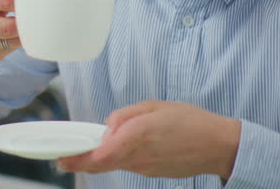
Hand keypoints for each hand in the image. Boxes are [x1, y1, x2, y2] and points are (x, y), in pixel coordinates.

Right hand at [0, 0, 29, 71]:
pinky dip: (16, 42)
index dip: (20, 0)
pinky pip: (8, 50)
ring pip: (8, 41)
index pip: (2, 0)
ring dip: (22, 33)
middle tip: (34, 15)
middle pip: (5, 27)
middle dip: (23, 21)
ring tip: (27, 23)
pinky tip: (17, 34)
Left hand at [57, 101, 240, 179]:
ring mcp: (145, 168)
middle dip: (80, 161)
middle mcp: (139, 156)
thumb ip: (125, 115)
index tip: (61, 158)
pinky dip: (119, 156)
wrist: (218, 146)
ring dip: (101, 156)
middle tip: (64, 157)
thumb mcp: (154, 106)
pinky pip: (128, 164)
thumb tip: (106, 127)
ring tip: (95, 143)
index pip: (101, 155)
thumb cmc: (190, 121)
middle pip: (102, 164)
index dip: (78, 159)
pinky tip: (123, 145)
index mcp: (138, 136)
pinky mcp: (151, 173)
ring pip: (114, 164)